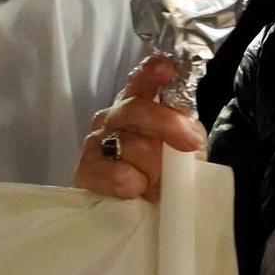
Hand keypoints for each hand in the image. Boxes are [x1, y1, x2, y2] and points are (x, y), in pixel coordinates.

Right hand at [73, 56, 208, 201]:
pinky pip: (114, 174)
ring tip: (158, 180)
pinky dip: (132, 184)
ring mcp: (95, 140)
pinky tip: (136, 188)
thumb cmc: (168, 169)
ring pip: (130, 144)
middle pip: (135, 108)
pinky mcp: (85, 169)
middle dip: (166, 126)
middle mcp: (114, 114)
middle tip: (190, 145)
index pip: (141, 78)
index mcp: (140, 102)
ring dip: (153, 166)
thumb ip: (187, 130)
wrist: (148, 205)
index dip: (151, 72)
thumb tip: (186, 128)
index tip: (167, 69)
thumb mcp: (187, 146)